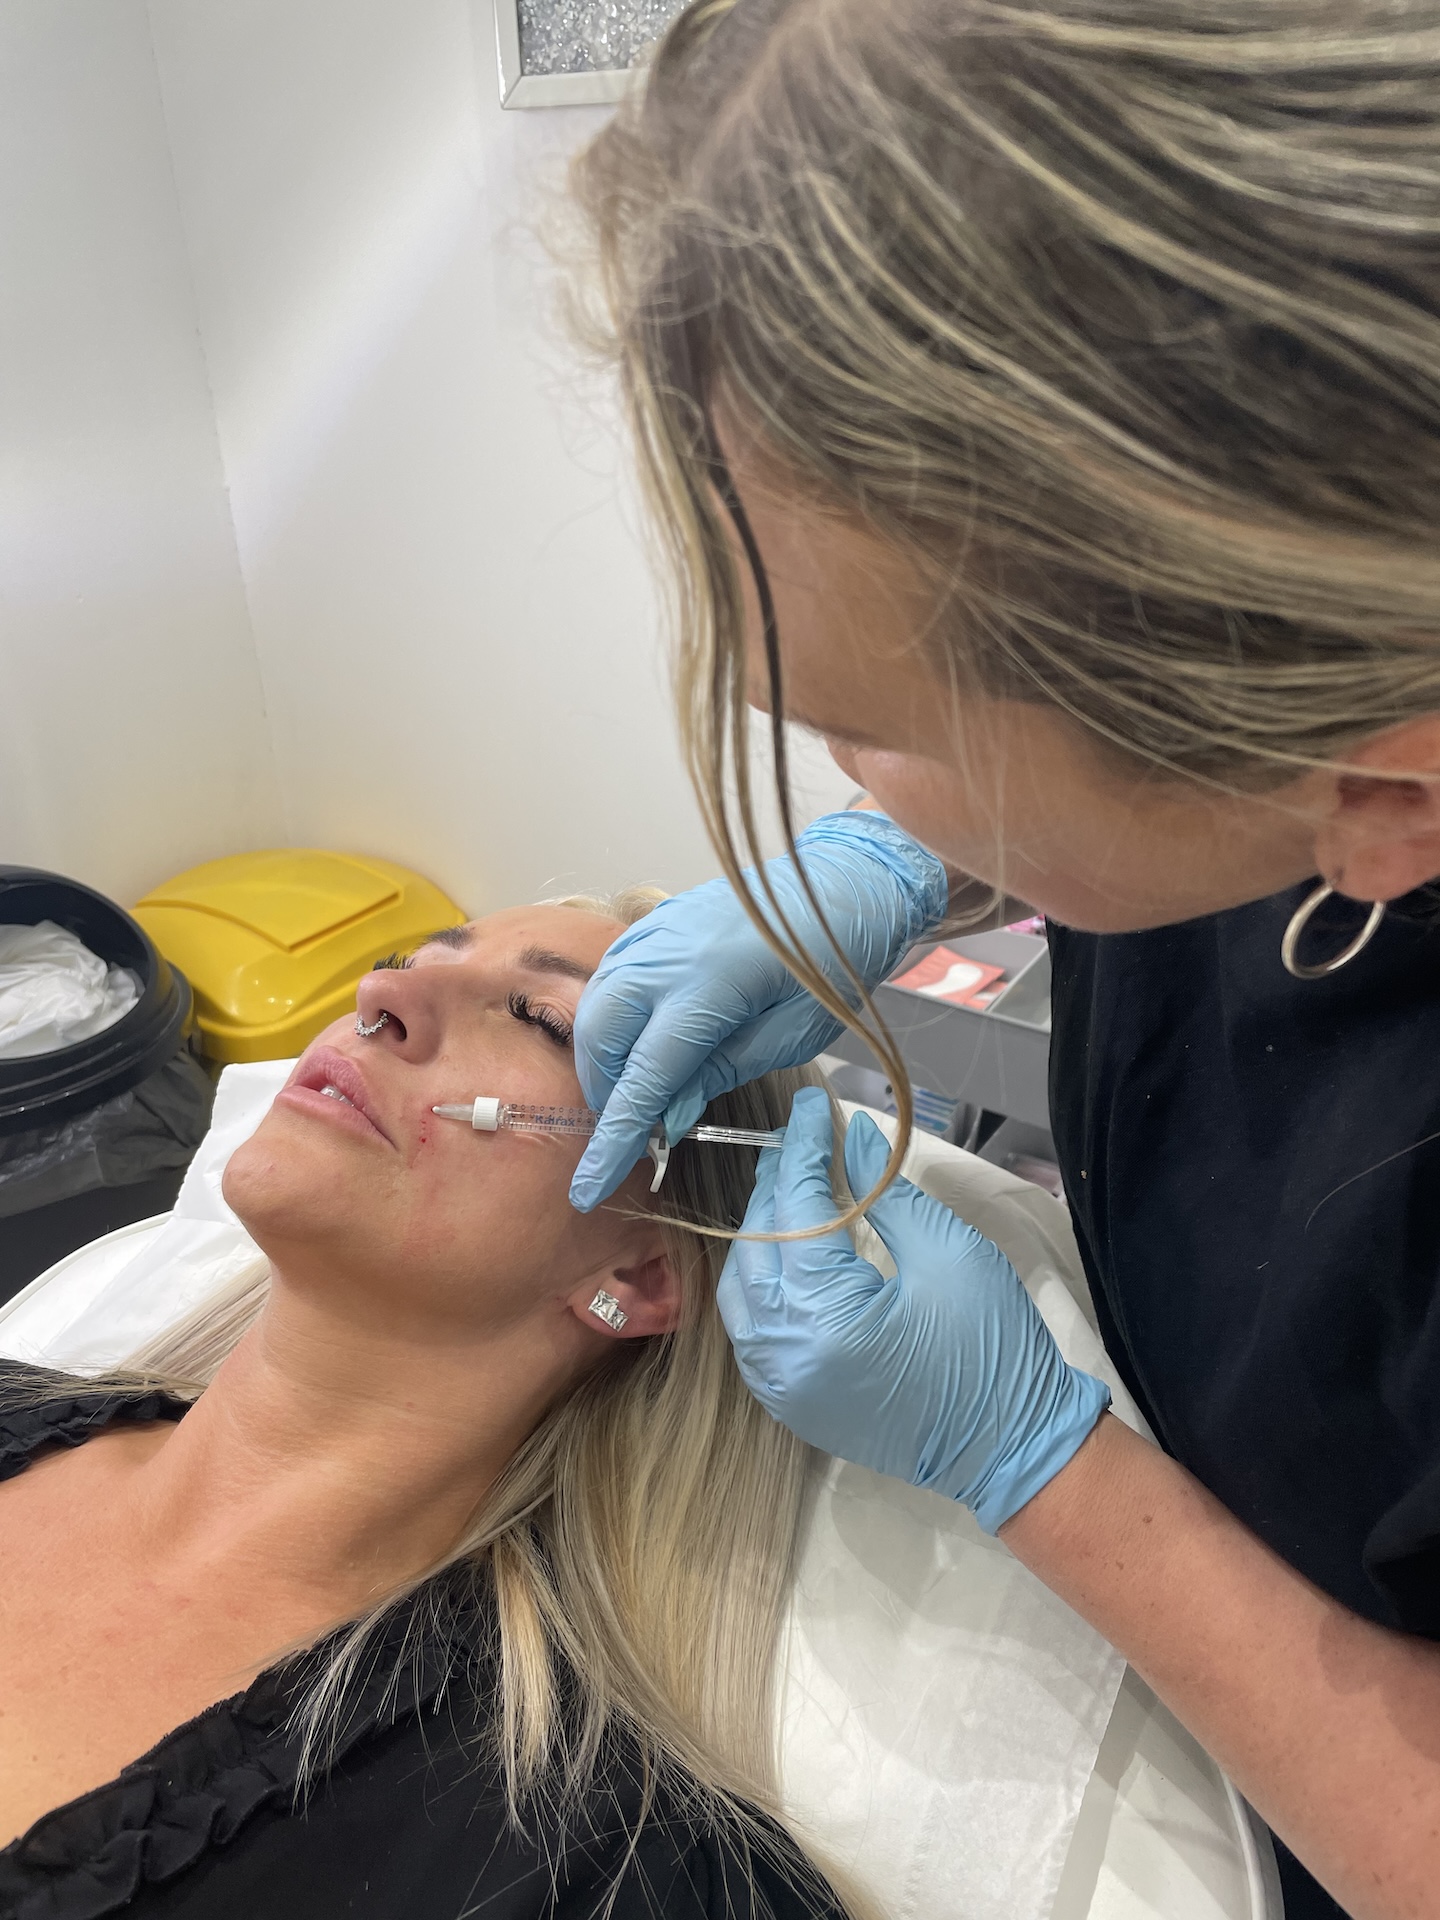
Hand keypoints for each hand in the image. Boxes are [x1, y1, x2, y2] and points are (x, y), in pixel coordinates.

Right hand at [569, 812, 946, 1208]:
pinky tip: (641, 1039)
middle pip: (600, 1038)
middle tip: (635, 1126)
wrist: (844, 883)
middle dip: (607, 1091)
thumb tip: (666, 1115)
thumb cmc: (832, 962)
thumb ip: (720, 1072)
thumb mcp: (791, 1035)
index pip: (643, 1079)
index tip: (589, 1188)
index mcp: (705, 988)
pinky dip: (613, 1016)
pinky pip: (612, 975)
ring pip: (596, 1005)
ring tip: (640, 1087)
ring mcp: (655, 932)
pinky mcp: (657, 922)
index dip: (615, 1138)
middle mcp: (665, 956)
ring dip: (605, 1055)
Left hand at [717, 1089, 1109, 1532]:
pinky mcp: (786, 1401)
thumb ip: (887, 1193)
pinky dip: (759, 1280)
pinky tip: (785, 1248)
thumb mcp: (949, 1254)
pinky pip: (749, 1328)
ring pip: (741, 1287)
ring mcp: (777, 1385)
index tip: (812, 1104)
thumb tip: (852, 1137)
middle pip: (757, 1244)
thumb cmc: (991, 1348)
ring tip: (793, 1186)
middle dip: (777, 1185)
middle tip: (802, 1140)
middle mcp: (782, 1353)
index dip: (803, 1148)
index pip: (796, 1209)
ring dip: (761, 1231)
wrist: (1010, 1448)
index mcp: (823, 1316)